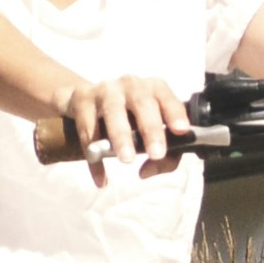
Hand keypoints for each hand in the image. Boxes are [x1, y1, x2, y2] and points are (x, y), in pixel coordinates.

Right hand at [54, 73, 190, 183]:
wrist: (83, 99)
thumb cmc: (127, 118)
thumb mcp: (147, 130)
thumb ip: (161, 154)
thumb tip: (146, 171)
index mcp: (153, 88)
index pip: (166, 97)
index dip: (175, 112)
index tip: (182, 130)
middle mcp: (130, 84)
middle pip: (142, 103)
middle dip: (151, 129)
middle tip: (156, 154)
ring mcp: (105, 89)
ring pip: (113, 112)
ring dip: (121, 136)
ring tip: (127, 159)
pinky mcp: (81, 99)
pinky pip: (87, 130)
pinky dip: (94, 157)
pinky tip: (101, 178)